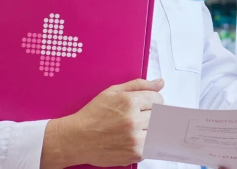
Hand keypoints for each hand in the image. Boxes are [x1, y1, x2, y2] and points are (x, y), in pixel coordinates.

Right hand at [42, 78, 163, 167]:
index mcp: (130, 102)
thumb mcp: (113, 92)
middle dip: (150, 114)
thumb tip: (160, 83)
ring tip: (134, 128)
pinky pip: (151, 145)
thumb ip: (139, 85)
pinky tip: (131, 139)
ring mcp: (135, 138)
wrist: (76, 139)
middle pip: (159, 114)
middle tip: (137, 117)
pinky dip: (145, 142)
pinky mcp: (134, 153)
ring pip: (157, 130)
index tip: (145, 105)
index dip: (152, 100)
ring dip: (149, 129)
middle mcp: (134, 120)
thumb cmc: (93, 114)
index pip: (158, 99)